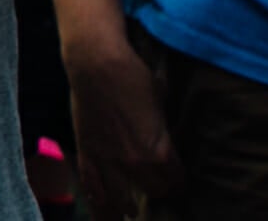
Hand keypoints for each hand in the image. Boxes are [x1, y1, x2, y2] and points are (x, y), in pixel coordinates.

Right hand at [62, 30, 180, 218]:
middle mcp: (135, 164)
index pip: (177, 182)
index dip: (180, 181)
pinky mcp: (86, 153)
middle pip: (154, 192)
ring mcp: (107, 161)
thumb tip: (168, 138)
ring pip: (122, 200)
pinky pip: (92, 188)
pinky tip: (106, 211)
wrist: (95, 62)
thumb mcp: (161, 103)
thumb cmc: (133, 76)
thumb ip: (164, 131)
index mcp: (159, 151)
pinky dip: (99, 203)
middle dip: (159, 191)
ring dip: (129, 205)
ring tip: (133, 210)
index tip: (179, 179)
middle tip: (160, 185)